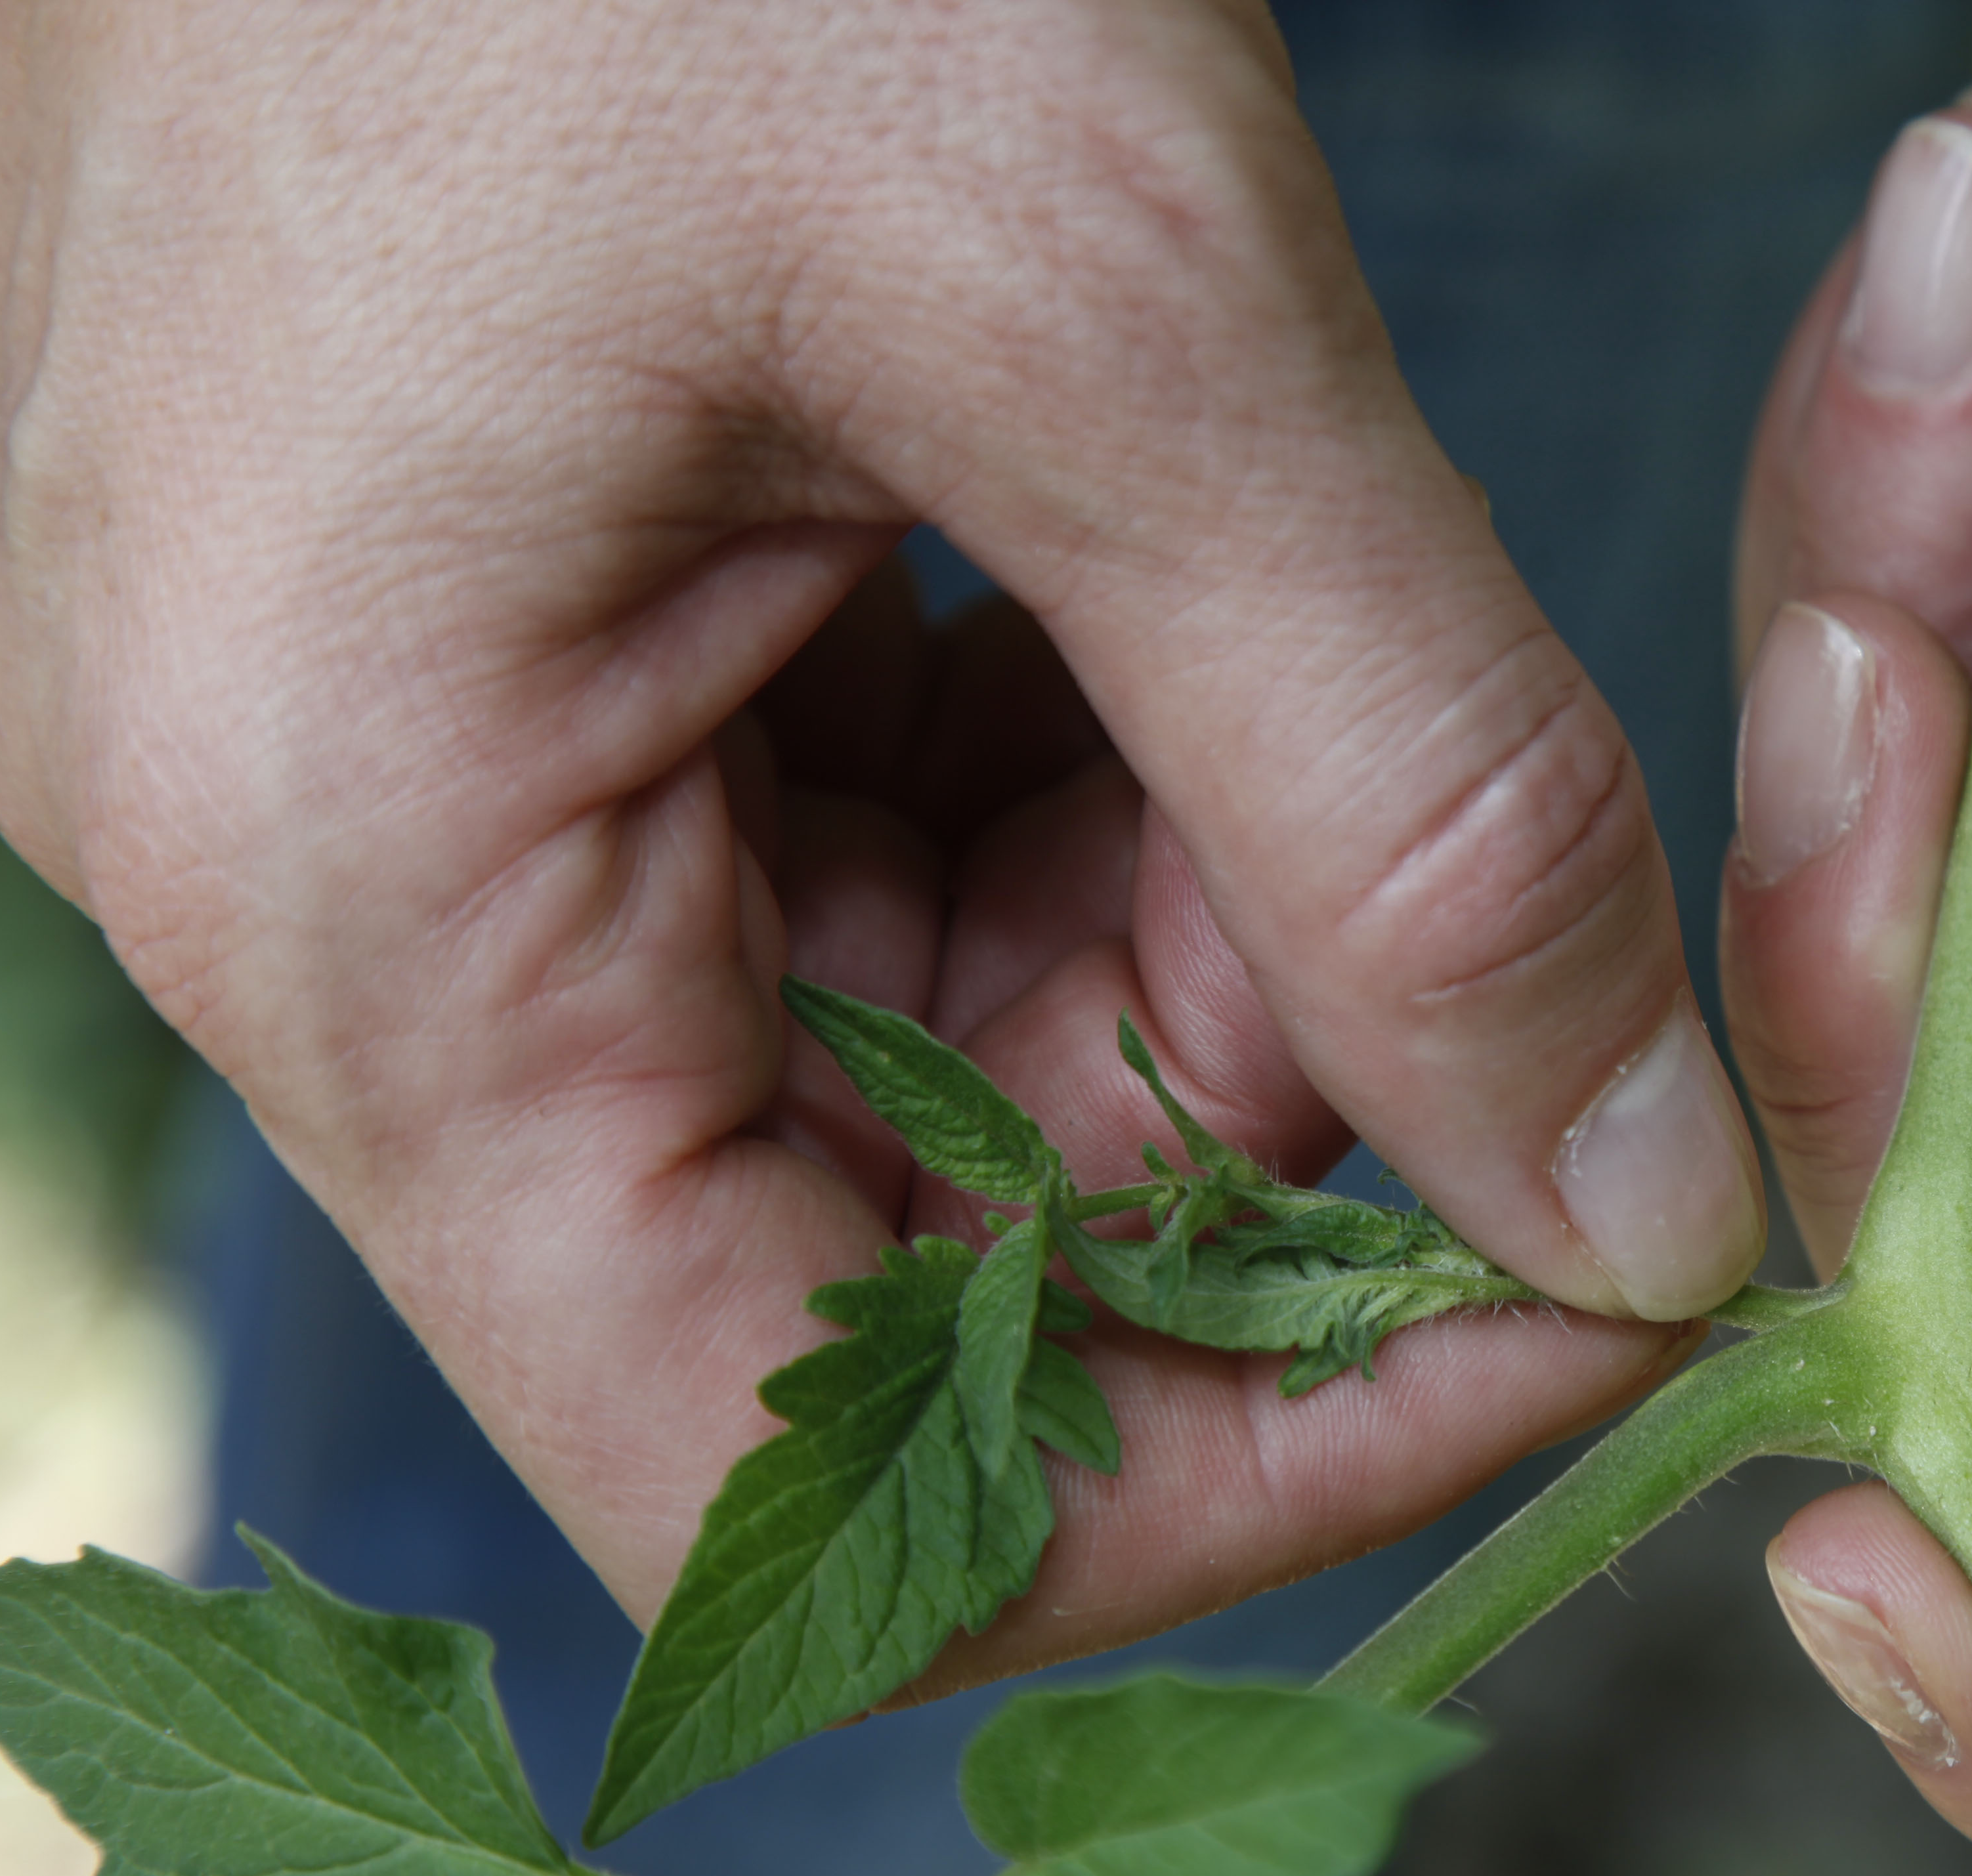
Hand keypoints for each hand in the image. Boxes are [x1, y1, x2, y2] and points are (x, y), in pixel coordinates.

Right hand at [0, 0, 1765, 1665]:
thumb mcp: (1107, 297)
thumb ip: (1412, 800)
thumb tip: (1634, 1211)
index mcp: (358, 885)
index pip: (782, 1480)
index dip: (1197, 1482)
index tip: (1539, 1321)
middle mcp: (337, 886)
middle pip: (874, 1267)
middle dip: (1240, 1141)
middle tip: (1482, 905)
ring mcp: (428, 755)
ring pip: (914, 1055)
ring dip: (1201, 942)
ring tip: (1321, 651)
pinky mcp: (546, 624)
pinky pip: (881, 854)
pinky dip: (1113, 787)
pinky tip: (1206, 589)